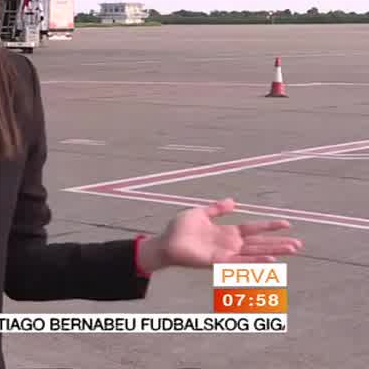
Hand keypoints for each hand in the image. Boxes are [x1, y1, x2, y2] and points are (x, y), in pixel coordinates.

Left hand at [140, 198, 302, 272]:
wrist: (165, 242)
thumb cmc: (180, 229)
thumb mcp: (200, 213)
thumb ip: (217, 209)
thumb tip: (233, 201)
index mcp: (227, 232)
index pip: (253, 229)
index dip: (269, 226)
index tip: (287, 223)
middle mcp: (230, 245)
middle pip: (260, 243)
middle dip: (279, 243)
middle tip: (300, 244)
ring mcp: (226, 254)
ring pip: (255, 253)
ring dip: (274, 252)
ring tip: (292, 250)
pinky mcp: (218, 262)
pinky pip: (240, 263)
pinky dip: (256, 262)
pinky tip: (270, 260)